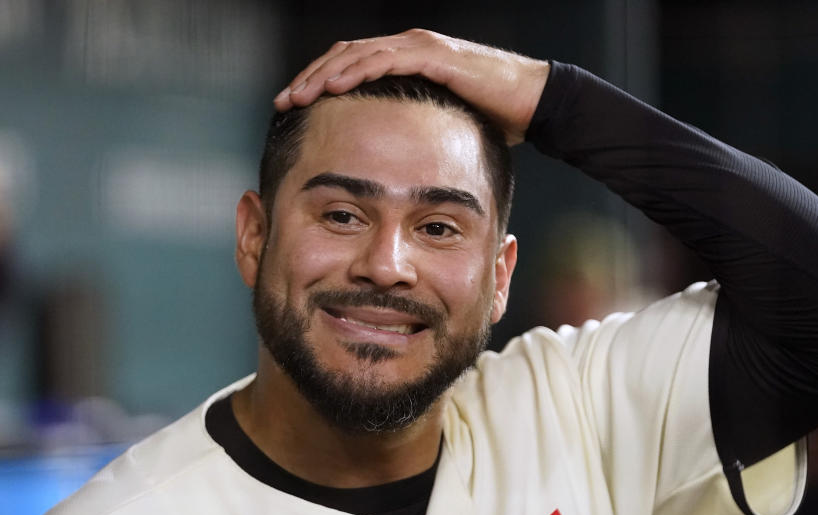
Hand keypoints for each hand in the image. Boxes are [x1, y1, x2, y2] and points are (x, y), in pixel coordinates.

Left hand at [273, 29, 549, 144]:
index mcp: (404, 62)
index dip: (319, 84)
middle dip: (310, 78)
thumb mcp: (440, 127)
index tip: (294, 108)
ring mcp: (419, 47)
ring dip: (324, 74)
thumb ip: (413, 134)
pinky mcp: (432, 55)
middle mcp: (407, 47)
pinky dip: (355, 71)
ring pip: (357, 54)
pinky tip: (334, 87)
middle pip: (344, 56)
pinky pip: (384, 60)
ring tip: (298, 96)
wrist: (534, 104)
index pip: (350, 66)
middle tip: (283, 101)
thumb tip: (391, 164)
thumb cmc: (493, 119)